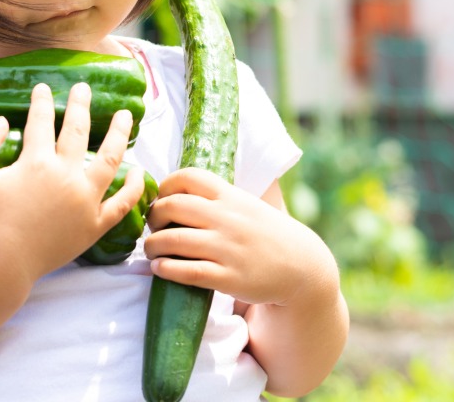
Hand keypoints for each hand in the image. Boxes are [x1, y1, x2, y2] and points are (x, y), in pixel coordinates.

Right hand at [0, 82, 145, 284]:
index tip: (43, 88)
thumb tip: (1, 120)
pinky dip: (134, 187)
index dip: (42, 102)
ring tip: (125, 115)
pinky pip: (122, 204)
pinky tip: (139, 171)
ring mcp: (85, 202)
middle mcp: (66, 177)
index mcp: (36, 163)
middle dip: (80, 105)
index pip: (41, 122)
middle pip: (78, 131)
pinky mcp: (94, 226)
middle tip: (83, 88)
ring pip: (110, 159)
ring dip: (118, 133)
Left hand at [144, 168, 327, 306]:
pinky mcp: (229, 277)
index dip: (166, 185)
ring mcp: (227, 248)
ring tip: (151, 250)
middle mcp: (227, 218)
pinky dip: (166, 269)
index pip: (189, 177)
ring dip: (153, 245)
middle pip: (173, 206)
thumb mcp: (246, 205)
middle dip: (154, 216)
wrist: (301, 266)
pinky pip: (188, 271)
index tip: (160, 198)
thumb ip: (217, 197)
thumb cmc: (266, 233)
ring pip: (174, 240)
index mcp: (231, 196)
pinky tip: (160, 268)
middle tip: (153, 226)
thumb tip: (177, 192)